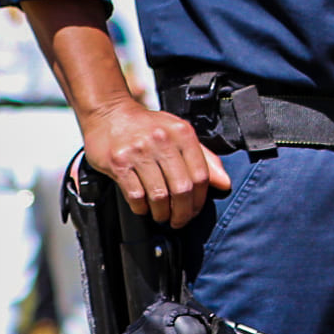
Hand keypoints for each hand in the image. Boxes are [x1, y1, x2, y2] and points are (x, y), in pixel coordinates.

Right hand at [83, 97, 227, 227]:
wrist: (109, 113)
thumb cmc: (147, 126)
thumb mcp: (180, 134)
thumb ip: (204, 158)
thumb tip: (224, 183)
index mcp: (182, 133)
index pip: (201, 175)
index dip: (200, 200)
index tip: (195, 210)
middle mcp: (162, 140)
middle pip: (181, 189)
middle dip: (183, 212)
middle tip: (179, 220)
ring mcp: (139, 151)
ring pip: (159, 195)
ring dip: (162, 213)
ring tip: (162, 216)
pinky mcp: (118, 162)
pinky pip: (135, 195)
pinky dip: (141, 208)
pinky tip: (143, 208)